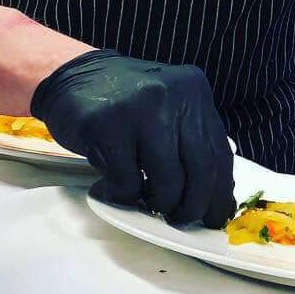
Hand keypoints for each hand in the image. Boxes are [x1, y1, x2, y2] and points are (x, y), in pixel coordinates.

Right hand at [31, 49, 235, 226]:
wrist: (74, 74)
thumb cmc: (127, 102)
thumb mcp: (169, 107)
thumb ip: (190, 140)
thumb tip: (210, 196)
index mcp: (195, 93)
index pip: (220, 154)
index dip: (220, 194)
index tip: (214, 218)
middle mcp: (174, 97)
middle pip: (200, 171)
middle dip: (192, 207)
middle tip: (178, 219)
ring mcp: (141, 110)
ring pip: (167, 182)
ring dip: (158, 203)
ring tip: (145, 201)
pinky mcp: (107, 127)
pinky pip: (127, 182)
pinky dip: (123, 196)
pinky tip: (113, 187)